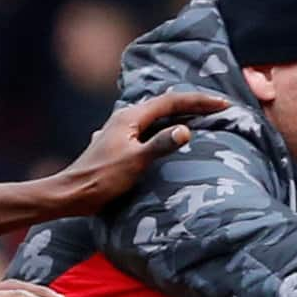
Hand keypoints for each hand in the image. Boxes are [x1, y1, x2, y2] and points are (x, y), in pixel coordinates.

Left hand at [53, 89, 226, 211]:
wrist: (73, 194)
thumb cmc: (102, 179)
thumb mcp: (135, 162)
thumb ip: (160, 145)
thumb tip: (186, 130)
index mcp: (131, 117)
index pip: (172, 101)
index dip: (199, 101)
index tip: (223, 104)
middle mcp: (126, 118)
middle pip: (165, 104)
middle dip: (192, 103)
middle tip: (218, 106)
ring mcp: (122, 130)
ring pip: (156, 116)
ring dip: (180, 114)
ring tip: (201, 116)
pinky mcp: (120, 144)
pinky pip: (150, 128)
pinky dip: (167, 127)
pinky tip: (169, 132)